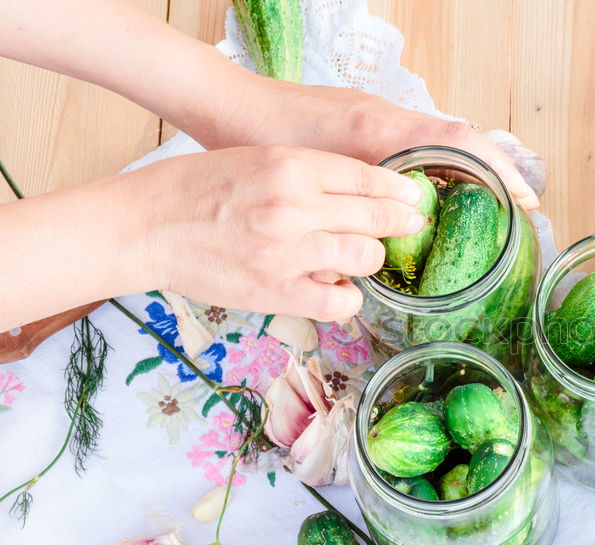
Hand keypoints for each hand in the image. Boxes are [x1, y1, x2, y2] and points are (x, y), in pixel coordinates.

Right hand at [134, 144, 423, 321]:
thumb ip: (308, 171)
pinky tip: (339, 289)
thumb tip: (360, 190)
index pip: (368, 176)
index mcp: (291, 164)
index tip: (413, 198)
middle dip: (400, 223)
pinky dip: (348, 297)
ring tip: (362, 256)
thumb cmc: (197, 188)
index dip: (399, 190)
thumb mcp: (256, 158)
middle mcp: (294, 205)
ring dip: (371, 258)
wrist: (145, 225)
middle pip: (375, 217)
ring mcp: (286, 251)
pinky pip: (338, 301)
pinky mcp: (276, 291)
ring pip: (365, 257)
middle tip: (410, 226)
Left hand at [202, 76, 540, 210]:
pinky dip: (440, 166)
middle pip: (461, 139)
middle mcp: (388, 117)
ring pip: (440, 141)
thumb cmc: (264, 141)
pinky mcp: (364, 123)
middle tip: (519, 209)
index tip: (525, 199)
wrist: (229, 106)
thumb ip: (363, 195)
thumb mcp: (315, 175)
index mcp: (382, 128)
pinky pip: (418, 144)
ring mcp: (378, 117)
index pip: (461, 141)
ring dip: (470, 170)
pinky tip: (437, 195)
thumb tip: (408, 220)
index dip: (499, 171)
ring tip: (491, 206)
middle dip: (496, 172)